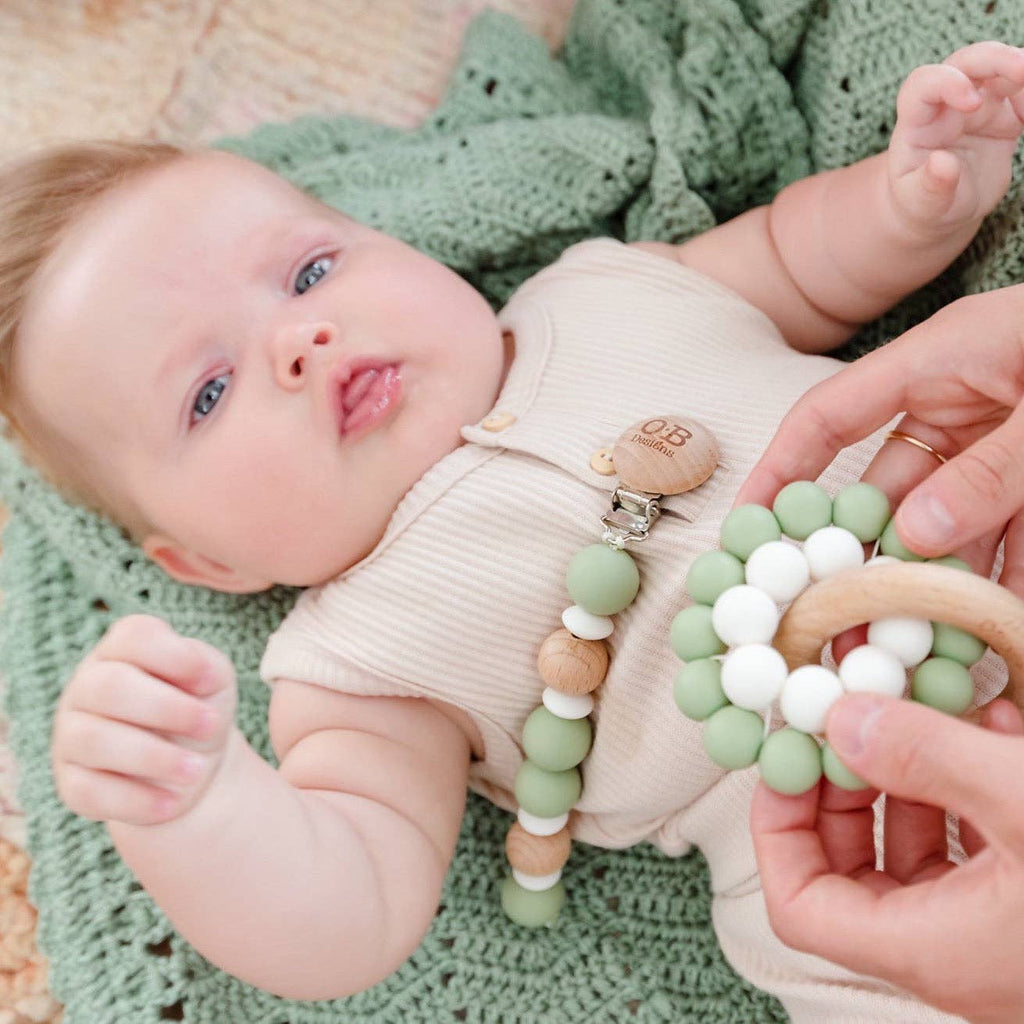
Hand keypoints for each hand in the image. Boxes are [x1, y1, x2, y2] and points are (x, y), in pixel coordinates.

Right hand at [52, 614, 235, 825]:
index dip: (176, 657)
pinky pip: (90, 791)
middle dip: (167, 708)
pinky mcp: (71, 783)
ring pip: (93, 739)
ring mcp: (71, 734)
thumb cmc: (200, 710)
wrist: (193, 767)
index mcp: (123, 649)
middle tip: (211, 726)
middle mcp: (87, 685)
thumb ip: (205, 666)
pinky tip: (173, 802)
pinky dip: (137, 799)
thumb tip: (199, 669)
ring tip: (196, 770)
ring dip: (153, 756)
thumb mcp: (214, 681)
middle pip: (109, 686)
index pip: (134, 636)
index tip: (212, 682)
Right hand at [736, 284, 1023, 593]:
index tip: (749, 524)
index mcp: (941, 361)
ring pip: (946, 524)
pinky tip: (989, 624)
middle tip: (839, 612)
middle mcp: (960, 405)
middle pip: (885, 486)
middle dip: (862, 550)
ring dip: (932, 578)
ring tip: (910, 638)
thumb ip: (994, 470)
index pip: (830, 416)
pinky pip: (1007, 535)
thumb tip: (916, 540)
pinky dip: (998, 578)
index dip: (781, 468)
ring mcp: (1002, 445)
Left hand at [751, 693, 1023, 1023]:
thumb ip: (926, 758)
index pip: (799, 907)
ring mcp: (999, 932)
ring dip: (913, 776)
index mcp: (930, 950)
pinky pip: (980, 845)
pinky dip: (969, 786)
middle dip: (842, 786)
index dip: (776, 829)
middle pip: (852, 870)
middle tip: (848, 716)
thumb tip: (842, 718)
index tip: (787, 756)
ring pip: (918, 852)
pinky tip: (992, 727)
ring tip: (922, 706)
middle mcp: (956, 951)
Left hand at [887, 42, 1023, 235]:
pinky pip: (1022, 92)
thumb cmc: (923, 204)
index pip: (923, 85)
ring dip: (1022, 70)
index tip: (972, 104)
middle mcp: (946, 106)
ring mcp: (977, 106)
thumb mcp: (922, 203)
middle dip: (996, 59)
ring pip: (999, 70)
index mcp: (917, 123)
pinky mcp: (1003, 114)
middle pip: (968, 62)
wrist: (943, 209)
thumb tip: (942, 164)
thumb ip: (930, 186)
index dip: (947, 82)